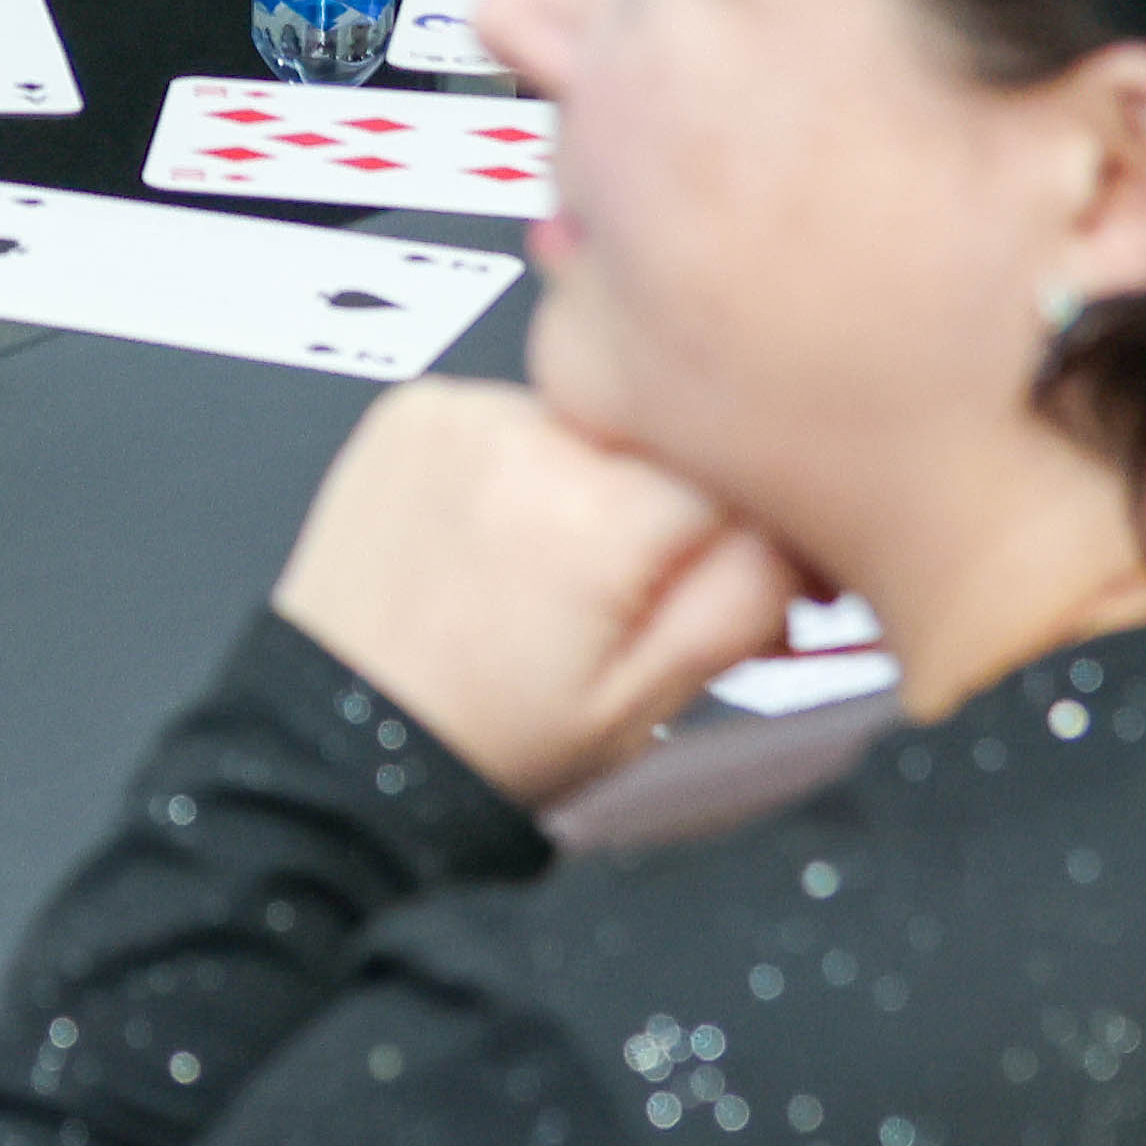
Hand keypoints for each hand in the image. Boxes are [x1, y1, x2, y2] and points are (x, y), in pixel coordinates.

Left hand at [267, 381, 801, 806]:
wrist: (339, 738)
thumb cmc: (481, 739)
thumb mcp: (642, 706)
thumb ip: (743, 604)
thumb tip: (806, 531)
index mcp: (589, 515)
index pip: (741, 477)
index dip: (762, 535)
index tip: (756, 583)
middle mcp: (520, 435)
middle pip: (669, 441)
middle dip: (679, 511)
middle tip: (635, 596)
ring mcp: (461, 411)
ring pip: (599, 425)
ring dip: (602, 483)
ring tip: (552, 576)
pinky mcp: (415, 406)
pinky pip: (522, 416)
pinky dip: (530, 468)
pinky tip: (501, 539)